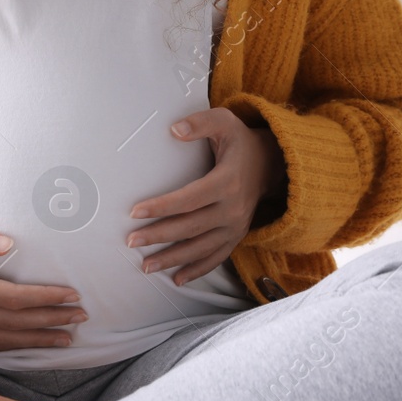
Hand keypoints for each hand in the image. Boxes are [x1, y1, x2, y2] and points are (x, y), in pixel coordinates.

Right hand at [0, 205, 84, 350]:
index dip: (45, 300)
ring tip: (64, 338)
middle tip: (81, 319)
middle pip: (11, 324)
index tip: (72, 296)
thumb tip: (11, 247)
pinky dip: (8, 347)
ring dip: (34, 340)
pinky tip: (25, 344)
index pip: (12, 299)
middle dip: (49, 322)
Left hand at [126, 107, 286, 285]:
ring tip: (146, 265)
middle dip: (159, 236)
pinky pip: (216, 258)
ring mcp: (236, 226)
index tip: (135, 212)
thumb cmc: (239, 142)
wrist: (270, 164)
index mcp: (227, 182)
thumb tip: (174, 129)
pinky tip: (176, 278)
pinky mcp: (236, 236)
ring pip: (201, 248)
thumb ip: (200, 123)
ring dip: (172, 259)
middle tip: (131, 241)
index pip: (189, 198)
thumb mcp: (225, 122)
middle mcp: (233, 209)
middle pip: (191, 227)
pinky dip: (197, 270)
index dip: (162, 207)